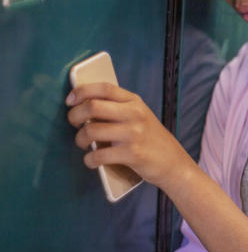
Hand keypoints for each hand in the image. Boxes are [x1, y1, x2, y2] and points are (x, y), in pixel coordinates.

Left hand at [66, 83, 192, 189]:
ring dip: (80, 139)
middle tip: (75, 124)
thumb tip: (83, 105)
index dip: (82, 91)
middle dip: (74, 115)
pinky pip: (99, 155)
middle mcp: (135, 114)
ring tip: (84, 144)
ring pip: (91, 131)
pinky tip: (92, 161)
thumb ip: (118, 108)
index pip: (104, 88)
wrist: (174, 163)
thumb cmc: (151, 140)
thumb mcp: (140, 117)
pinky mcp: (132, 154)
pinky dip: (89, 160)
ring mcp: (134, 134)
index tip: (70, 100)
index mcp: (135, 102)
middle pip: (93, 106)